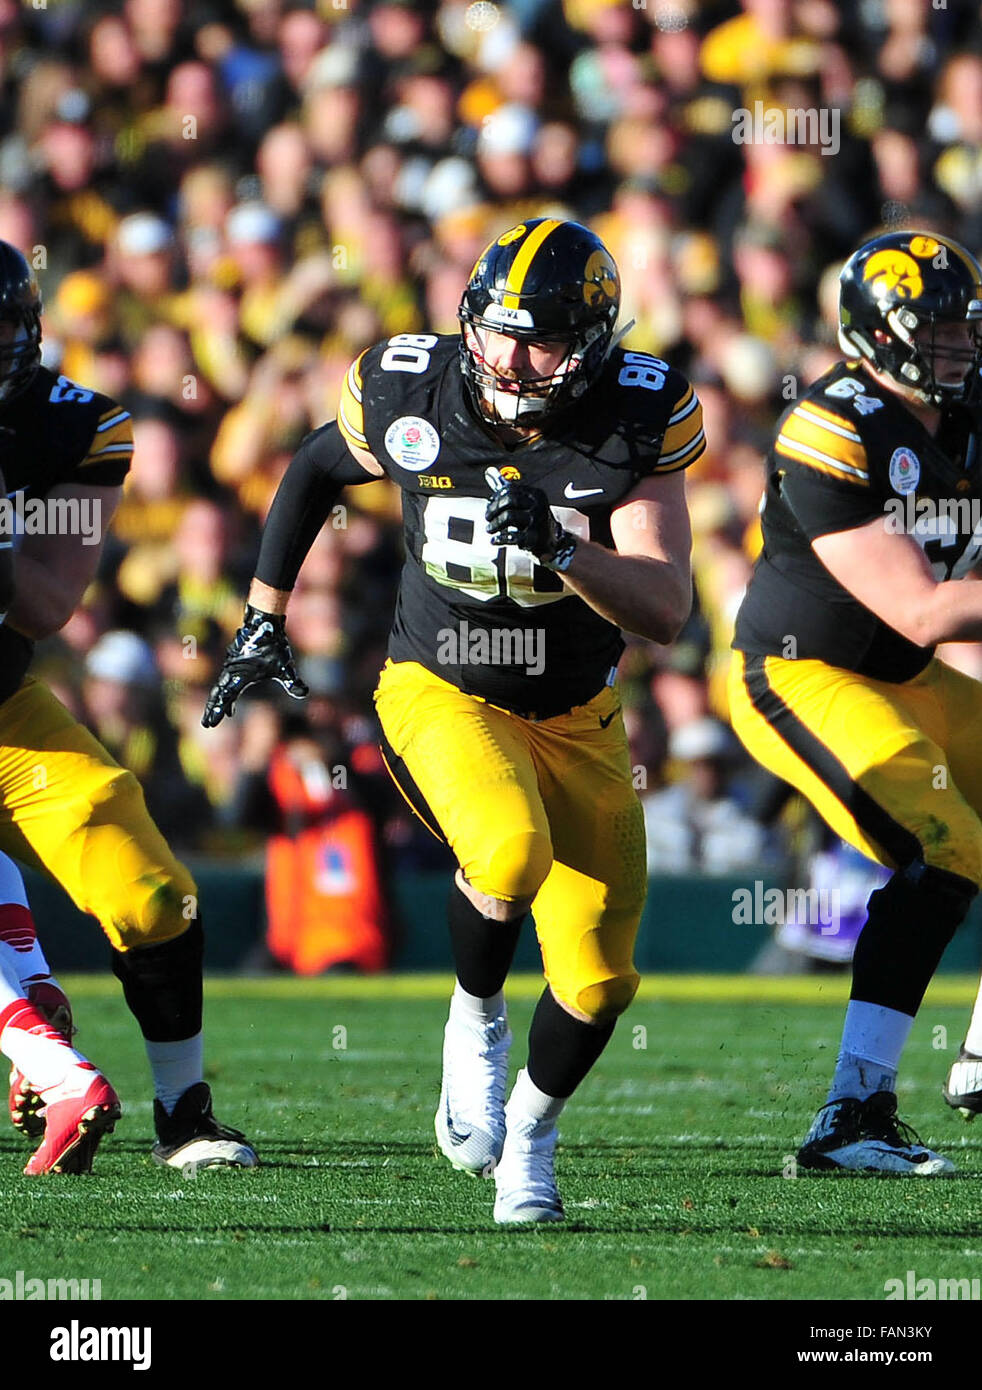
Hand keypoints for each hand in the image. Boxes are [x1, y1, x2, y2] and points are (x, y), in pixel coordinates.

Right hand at [202, 605, 307, 726]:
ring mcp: (232, 666)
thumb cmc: (274, 645)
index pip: (225, 698)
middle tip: (206, 723)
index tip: (210, 723)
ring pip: (221, 687)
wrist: (264, 623)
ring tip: (219, 714)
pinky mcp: (235, 662)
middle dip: (212, 709)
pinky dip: (225, 691)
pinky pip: (226, 680)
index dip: (217, 711)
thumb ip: (292, 681)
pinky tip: (231, 699)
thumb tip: (304, 693)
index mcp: (240, 676)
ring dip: (218, 701)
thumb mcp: (285, 666)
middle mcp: (232, 672)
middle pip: (218, 694)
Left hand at [485, 481, 564, 560]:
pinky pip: (512, 537)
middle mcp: (538, 505)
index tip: (490, 504)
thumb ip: (507, 489)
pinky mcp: (534, 538)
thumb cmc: (533, 520)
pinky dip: (500, 539)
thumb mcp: (524, 503)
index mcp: (535, 494)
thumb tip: (489, 471)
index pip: (510, 489)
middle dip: (494, 509)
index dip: (496, 497)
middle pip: (510, 500)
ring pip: (509, 516)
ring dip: (495, 524)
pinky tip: (495, 540)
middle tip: (488, 517)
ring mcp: (537, 521)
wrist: (551, 541)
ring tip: (490, 528)